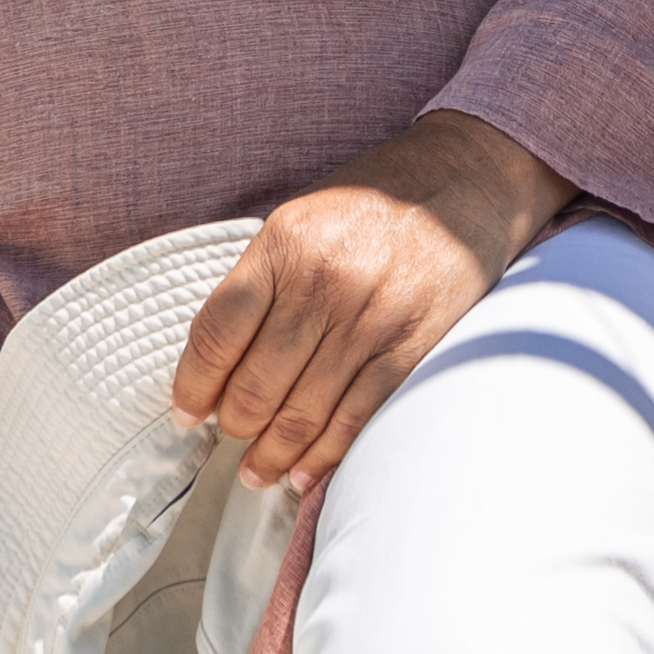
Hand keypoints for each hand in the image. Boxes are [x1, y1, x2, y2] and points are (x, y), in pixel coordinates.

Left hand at [172, 109, 570, 488]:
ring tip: (258, 471)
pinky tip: (305, 472)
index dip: (192, 385)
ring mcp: (369, 319)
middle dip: (233, 425)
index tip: (187, 411)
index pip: (216, 333)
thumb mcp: (302, 219)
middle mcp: (323, 282)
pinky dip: (326, 455)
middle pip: (255, 383)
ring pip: (303, 411)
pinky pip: (356, 416)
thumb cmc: (373, 204)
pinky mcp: (410, 346)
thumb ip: (261, 280)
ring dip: (273, 453)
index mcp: (284, 245)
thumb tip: (219, 361)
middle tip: (229, 437)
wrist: (466, 181)